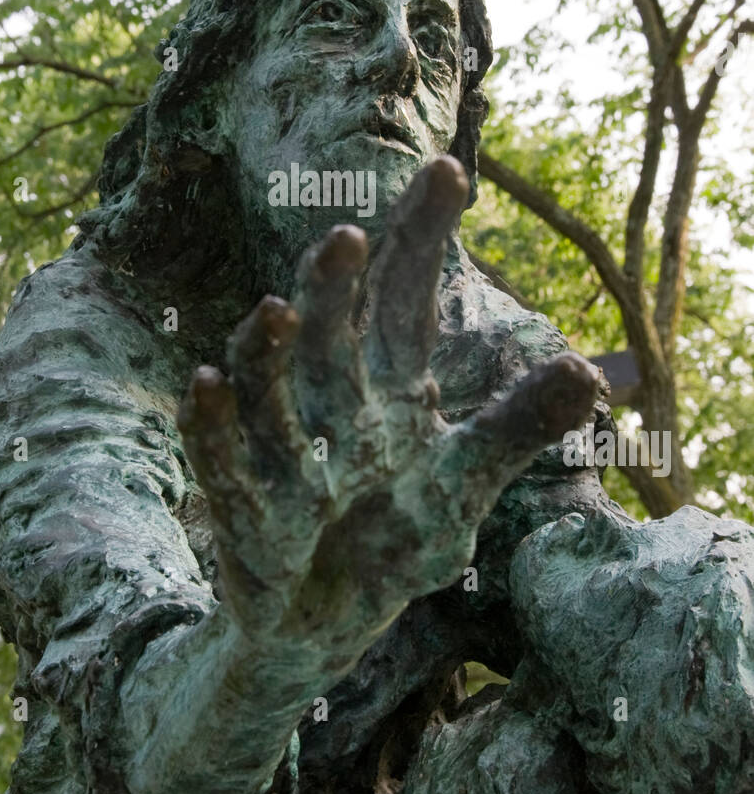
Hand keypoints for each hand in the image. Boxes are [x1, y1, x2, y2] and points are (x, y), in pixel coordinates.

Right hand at [177, 157, 600, 662]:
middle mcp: (333, 401)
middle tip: (348, 233)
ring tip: (277, 308)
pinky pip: (226, 461)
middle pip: (331, 329)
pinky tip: (207, 384)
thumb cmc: (393, 539)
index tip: (450, 171)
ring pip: (269, 386)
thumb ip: (516, 427)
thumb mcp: (464, 484)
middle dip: (334, 284)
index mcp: (388, 384)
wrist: (324, 622)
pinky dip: (215, 427)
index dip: (421, 236)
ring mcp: (285, 449)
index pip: (403, 295)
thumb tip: (587, 368)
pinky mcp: (248, 510)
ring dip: (268, 349)